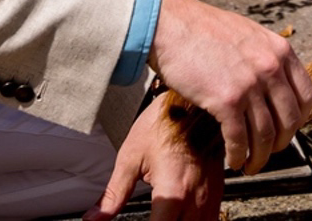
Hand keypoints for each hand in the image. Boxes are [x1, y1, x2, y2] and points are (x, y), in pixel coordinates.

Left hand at [83, 93, 223, 220]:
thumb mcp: (131, 158)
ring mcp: (210, 194)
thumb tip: (94, 218)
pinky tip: (182, 218)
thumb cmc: (163, 124)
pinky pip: (211, 218)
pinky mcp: (218, 189)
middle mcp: (196, 198)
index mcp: (173, 192)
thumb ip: (113, 194)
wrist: (194, 103)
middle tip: (151, 218)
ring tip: (163, 217)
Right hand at [147, 0, 311, 173]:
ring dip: (259, 157)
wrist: (171, 25)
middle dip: (281, 142)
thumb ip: (266, 57)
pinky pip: (239, 139)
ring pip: (265, 134)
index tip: (288, 129)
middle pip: (289, 119)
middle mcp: (271, 68)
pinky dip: (238, 155)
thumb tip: (274, 82)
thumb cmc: (204, 30)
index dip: (300, 118)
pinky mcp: (226, 100)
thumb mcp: (250, 36)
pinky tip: (233, 161)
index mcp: (281, 51)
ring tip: (250, 165)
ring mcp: (251, 85)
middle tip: (268, 152)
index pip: (307, 94)